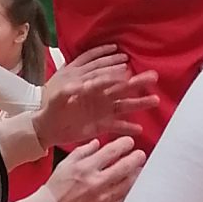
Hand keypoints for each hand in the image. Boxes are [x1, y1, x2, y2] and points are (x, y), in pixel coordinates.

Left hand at [35, 46, 160, 148]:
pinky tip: (139, 129)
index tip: (129, 72)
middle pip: (121, 88)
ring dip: (139, 103)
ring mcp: (103, 111)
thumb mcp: (57, 97)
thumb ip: (68, 90)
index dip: (116, 75)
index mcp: (89, 86)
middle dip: (137, 83)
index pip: (105, 78)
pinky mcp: (102, 125)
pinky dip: (127, 127)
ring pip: (124, 105)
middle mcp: (100, 96)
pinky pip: (117, 125)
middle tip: (153, 76)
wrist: (47, 127)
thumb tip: (81, 85)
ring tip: (155, 100)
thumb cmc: (51, 108)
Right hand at [47, 135, 144, 201]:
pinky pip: (123, 199)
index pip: (111, 152)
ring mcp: (102, 198)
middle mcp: (96, 182)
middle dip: (136, 158)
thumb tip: (97, 143)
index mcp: (85, 168)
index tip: (129, 142)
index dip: (124, 144)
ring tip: (140, 169)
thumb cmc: (56, 190)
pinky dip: (131, 191)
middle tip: (140, 154)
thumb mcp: (65, 164)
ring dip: (137, 175)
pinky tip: (133, 186)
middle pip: (124, 167)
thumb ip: (83, 151)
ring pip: (128, 184)